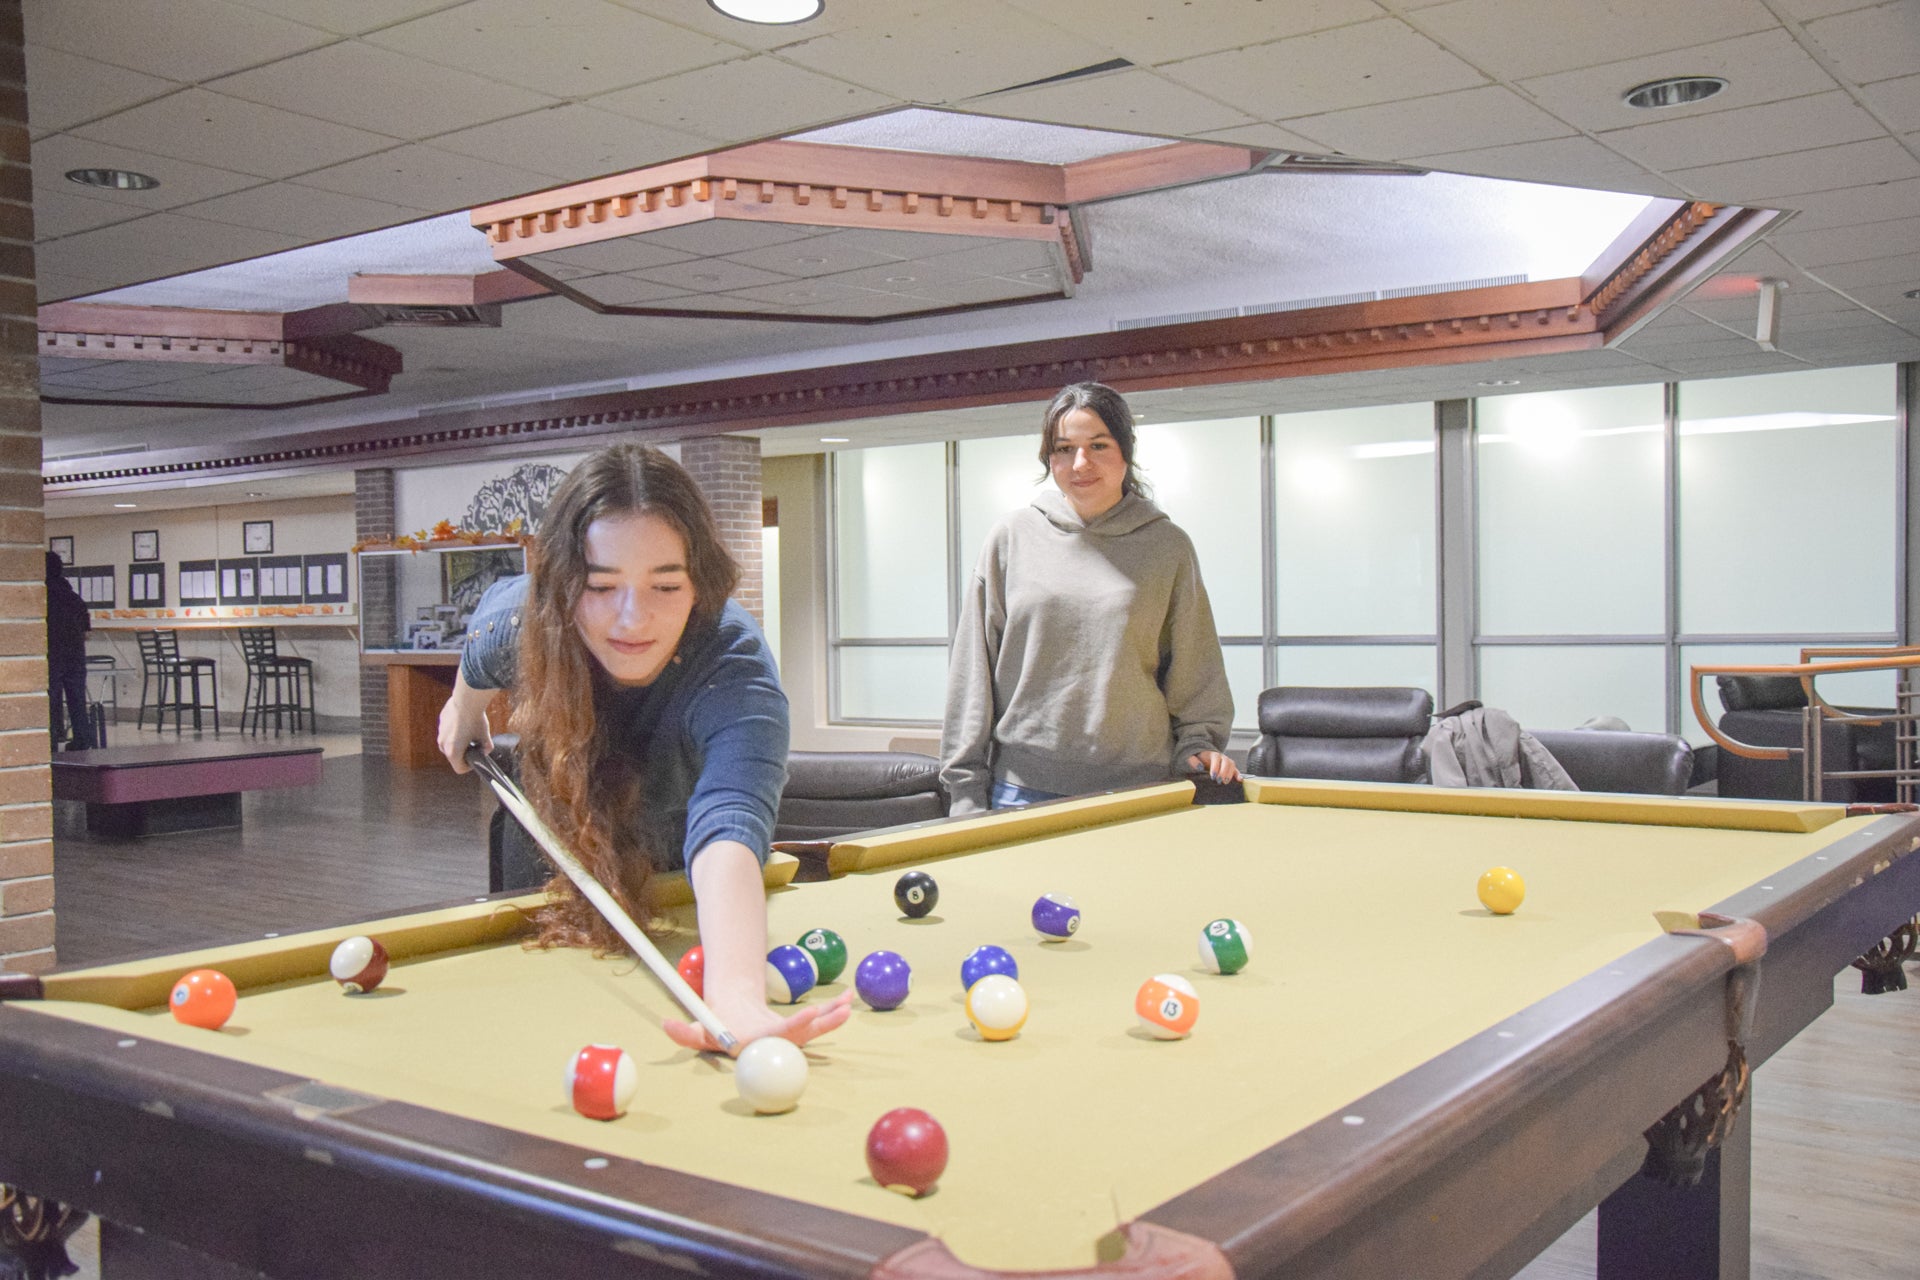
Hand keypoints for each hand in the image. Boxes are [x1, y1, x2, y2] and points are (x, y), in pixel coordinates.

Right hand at [436, 675, 494, 772]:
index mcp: (453, 752)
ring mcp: (440, 733)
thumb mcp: (485, 736)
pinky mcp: (440, 722)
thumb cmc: (476, 720)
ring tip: (469, 732)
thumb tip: (486, 750)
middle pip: (453, 756)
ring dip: (457, 742)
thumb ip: (486, 747)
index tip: (475, 758)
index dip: (469, 766)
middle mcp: (443, 744)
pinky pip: (447, 731)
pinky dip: (454, 731)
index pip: (459, 769)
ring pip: (448, 743)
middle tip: (474, 745)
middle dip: (463, 752)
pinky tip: (463, 722)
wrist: (466, 700)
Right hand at [663, 990, 853, 1055]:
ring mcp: (792, 1038)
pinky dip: (832, 1010)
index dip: (794, 1028)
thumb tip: (665, 1025)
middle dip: (823, 1024)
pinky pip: (819, 1021)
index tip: (807, 1017)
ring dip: (834, 1016)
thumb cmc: (720, 1029)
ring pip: (817, 1029)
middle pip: (804, 1035)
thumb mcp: (701, 1030)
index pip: (779, 1038)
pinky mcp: (800, 1029)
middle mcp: (779, 1045)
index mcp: (760, 1044)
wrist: (735, 1028)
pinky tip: (846, 1000)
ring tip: (849, 1003)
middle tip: (839, 1012)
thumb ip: (684, 1032)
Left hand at [1187, 750, 1241, 784]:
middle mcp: (1222, 757)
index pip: (1216, 758)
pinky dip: (1238, 775)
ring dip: (1230, 774)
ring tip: (1225, 782)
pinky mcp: (1230, 768)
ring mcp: (1227, 762)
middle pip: (1226, 762)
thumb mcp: (1192, 759)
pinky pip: (1236, 770)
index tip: (1213, 776)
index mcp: (1212, 754)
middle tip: (1219, 781)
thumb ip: (1193, 761)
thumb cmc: (1198, 760)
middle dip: (1223, 772)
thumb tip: (1200, 767)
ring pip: (1232, 765)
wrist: (1203, 758)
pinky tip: (1240, 780)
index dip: (1215, 767)